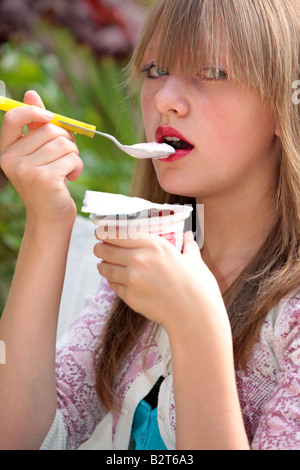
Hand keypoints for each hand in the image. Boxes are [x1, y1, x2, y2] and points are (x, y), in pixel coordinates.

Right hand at [0, 91, 82, 226]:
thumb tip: (31, 94)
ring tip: (67, 170)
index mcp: (6, 150)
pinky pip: (72, 158)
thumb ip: (35, 126)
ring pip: (64, 144)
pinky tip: (71, 178)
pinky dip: (78, 167)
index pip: (13, 117)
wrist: (50, 217)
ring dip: (74, 156)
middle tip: (66, 157)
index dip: (34, 112)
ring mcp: (26, 170)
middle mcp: (11, 160)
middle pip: (49, 129)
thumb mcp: (38, 153)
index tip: (49, 118)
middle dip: (66, 140)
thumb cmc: (47, 183)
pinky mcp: (45, 179)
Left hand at [94, 230, 224, 330]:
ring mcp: (131, 279)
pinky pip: (113, 285)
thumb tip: (188, 236)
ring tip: (105, 265)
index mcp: (153, 244)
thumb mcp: (194, 259)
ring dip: (103, 265)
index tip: (101, 232)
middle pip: (104, 249)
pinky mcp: (129, 297)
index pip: (117, 233)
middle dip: (100, 248)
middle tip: (100, 248)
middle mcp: (138, 259)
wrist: (195, 315)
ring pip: (104, 268)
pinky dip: (113, 281)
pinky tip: (118, 280)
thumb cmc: (198, 286)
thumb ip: (188, 245)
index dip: (105, 231)